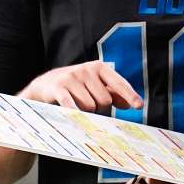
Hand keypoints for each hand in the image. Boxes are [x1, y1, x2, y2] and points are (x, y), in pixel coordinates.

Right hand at [19, 60, 142, 112]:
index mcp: (98, 67)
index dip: (130, 95)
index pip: (119, 83)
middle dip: (99, 109)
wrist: (44, 85)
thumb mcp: (94, 86)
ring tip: (77, 106)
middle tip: (88, 105)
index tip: (139, 106)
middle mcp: (86, 69)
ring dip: (86, 113)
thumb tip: (129, 104)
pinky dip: (75, 113)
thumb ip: (112, 93)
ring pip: (90, 107)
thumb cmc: (75, 87)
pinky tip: (73, 115)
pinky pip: (72, 106)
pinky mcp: (58, 88)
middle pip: (105, 100)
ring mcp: (71, 77)